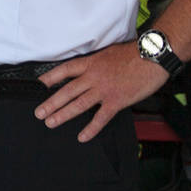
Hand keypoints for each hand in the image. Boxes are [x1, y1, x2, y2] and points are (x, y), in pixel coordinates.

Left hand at [34, 43, 168, 142]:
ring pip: (79, 104)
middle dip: (51, 103)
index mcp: (90, 63)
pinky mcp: (116, 101)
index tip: (38, 85)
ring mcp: (104, 90)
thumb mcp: (107, 53)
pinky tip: (82, 136)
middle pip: (67, 91)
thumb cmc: (132, 54)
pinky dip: (91, 129)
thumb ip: (95, 63)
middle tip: (39, 113)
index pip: (64, 70)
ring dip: (63, 115)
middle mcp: (93, 77)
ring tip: (51, 123)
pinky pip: (101, 118)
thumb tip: (87, 70)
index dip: (50, 78)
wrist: (151, 57)